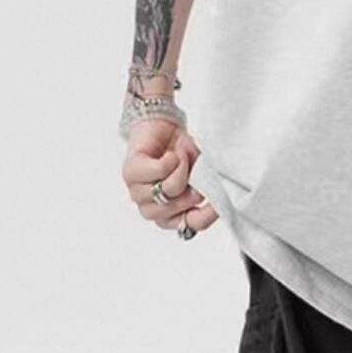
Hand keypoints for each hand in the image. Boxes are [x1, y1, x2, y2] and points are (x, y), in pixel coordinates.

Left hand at [120, 118, 218, 233]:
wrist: (162, 126)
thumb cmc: (181, 151)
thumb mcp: (201, 170)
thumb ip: (207, 185)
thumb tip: (218, 194)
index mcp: (173, 213)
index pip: (192, 225)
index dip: (208, 214)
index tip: (220, 199)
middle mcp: (153, 209)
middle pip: (179, 208)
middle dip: (194, 185)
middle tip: (195, 167)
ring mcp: (138, 194)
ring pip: (168, 191)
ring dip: (181, 170)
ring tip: (181, 158)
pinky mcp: (130, 174)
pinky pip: (158, 171)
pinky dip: (171, 160)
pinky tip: (170, 154)